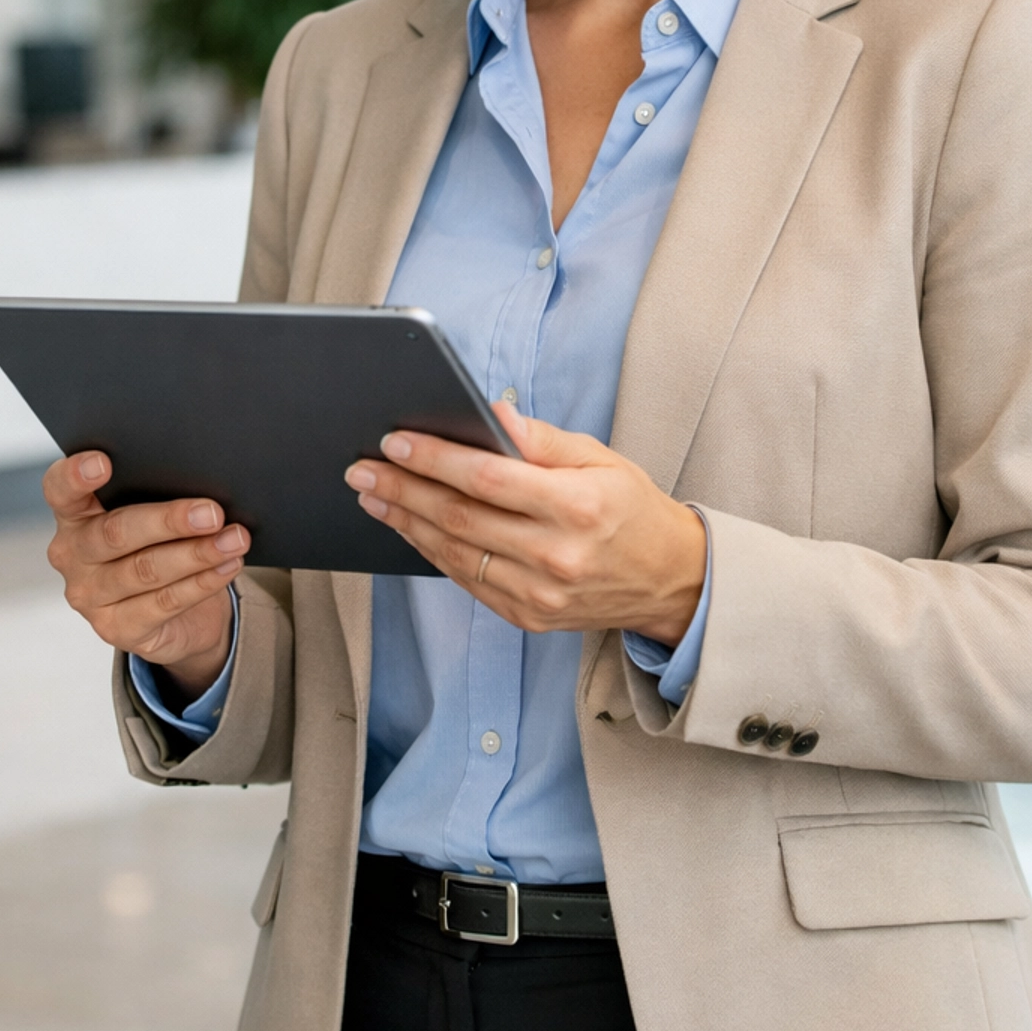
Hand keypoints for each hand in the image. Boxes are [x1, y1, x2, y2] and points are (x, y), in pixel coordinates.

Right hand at [45, 453, 247, 701]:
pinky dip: (202, 582)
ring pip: (146, 570)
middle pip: (116, 532)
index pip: (60, 490)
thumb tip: (203, 488)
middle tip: (212, 513)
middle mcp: (72, 555)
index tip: (103, 462)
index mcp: (73, 515)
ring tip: (234, 539)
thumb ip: (157, 497)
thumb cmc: (159, 545)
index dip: (76, 475)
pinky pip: (164, 603)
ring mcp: (89, 596)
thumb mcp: (151, 516)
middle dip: (169, 521)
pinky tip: (227, 566)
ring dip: (197, 554)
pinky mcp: (115, 629)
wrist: (173, 613)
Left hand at [345, 404, 704, 640]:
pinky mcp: (528, 616)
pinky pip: (466, 580)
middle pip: (460, 518)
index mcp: (578, 507)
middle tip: (362, 468)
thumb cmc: (632, 509)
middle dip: (403, 490)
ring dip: (405, 522)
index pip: (489, 479)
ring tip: (372, 495)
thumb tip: (489, 414)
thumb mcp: (601, 459)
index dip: (435, 459)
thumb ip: (541, 439)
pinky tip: (409, 526)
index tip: (395, 441)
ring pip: (454, 553)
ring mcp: (540, 593)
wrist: (669, 580)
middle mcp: (556, 555)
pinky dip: (431, 551)